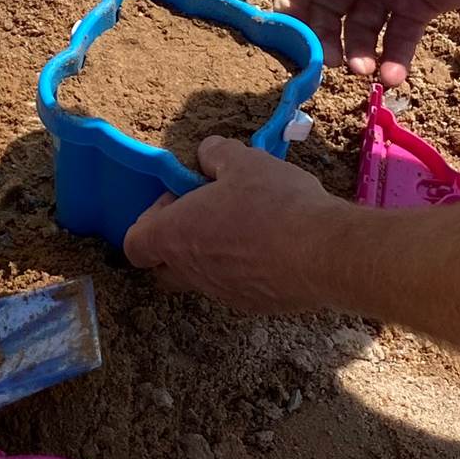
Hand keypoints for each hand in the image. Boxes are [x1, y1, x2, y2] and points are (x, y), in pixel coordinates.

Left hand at [122, 137, 348, 313]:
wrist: (325, 254)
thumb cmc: (275, 204)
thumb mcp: (244, 161)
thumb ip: (216, 153)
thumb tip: (207, 155)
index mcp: (176, 236)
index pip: (134, 244)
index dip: (151, 219)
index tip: (182, 198)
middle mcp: (191, 271)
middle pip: (164, 265)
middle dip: (178, 241)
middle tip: (210, 213)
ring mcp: (221, 292)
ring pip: (201, 275)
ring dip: (213, 252)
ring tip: (250, 224)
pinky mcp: (253, 305)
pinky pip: (235, 285)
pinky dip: (244, 268)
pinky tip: (274, 246)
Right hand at [246, 0, 459, 85]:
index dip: (299, 15)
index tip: (300, 45)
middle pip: (330, 11)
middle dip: (333, 40)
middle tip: (339, 65)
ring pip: (362, 28)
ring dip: (362, 52)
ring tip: (368, 72)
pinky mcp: (414, 6)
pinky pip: (395, 38)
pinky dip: (393, 58)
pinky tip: (393, 78)